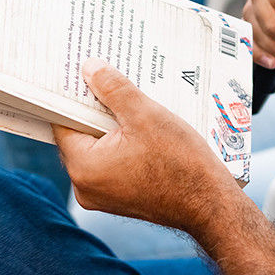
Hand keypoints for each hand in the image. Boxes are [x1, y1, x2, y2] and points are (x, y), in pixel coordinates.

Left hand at [53, 58, 238, 230]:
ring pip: (98, 148)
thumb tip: (89, 68)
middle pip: (80, 135)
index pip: (63, 121)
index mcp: (83, 167)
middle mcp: (85, 186)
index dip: (74, 96)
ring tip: (134, 106)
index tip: (85, 75)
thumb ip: (112, 89)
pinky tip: (144, 130)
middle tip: (113, 84)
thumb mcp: (145, 115)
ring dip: (113, 127)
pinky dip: (123, 145)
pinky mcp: (120, 198)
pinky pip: (112, 163)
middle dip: (97, 109)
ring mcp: (102, 196)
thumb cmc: (181, 164)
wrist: (211, 206)